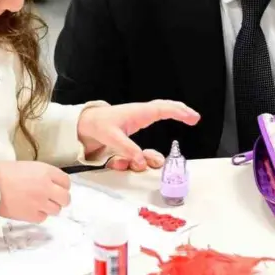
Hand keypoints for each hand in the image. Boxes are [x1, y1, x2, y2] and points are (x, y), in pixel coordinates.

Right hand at [0, 161, 71, 223]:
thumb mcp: (28, 166)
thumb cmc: (5, 172)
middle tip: (53, 199)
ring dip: (50, 208)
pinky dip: (39, 215)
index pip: (66, 182)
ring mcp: (40, 203)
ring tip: (40, 204)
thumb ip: (43, 175)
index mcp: (46, 172)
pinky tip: (31, 209)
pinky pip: (43, 218)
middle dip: (61, 199)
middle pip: (66, 198)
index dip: (63, 186)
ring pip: (57, 210)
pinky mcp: (32, 216)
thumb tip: (51, 184)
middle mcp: (47, 188)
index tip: (58, 188)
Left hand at [77, 100, 199, 170]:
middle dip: (179, 114)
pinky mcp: (128, 140)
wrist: (81, 127)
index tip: (194, 117)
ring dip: (151, 157)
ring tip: (147, 164)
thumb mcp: (111, 136)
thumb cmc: (96, 125)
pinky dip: (133, 161)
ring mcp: (134, 128)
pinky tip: (120, 164)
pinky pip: (138, 153)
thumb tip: (142, 162)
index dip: (180, 112)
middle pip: (165, 111)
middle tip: (194, 118)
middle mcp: (139, 118)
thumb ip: (127, 148)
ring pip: (152, 140)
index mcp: (138, 113)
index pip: (163, 109)